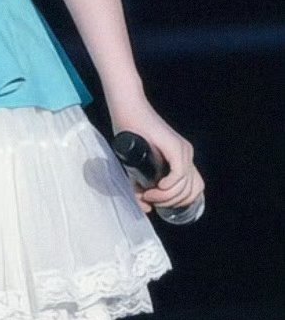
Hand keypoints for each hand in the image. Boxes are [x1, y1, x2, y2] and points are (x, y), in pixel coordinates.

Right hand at [106, 93, 204, 215]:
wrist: (126, 110)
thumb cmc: (129, 135)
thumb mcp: (137, 169)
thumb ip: (142, 188)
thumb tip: (147, 209)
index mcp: (181, 160)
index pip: (193, 191)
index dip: (176, 203)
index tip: (156, 203)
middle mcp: (186, 156)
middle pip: (190, 193)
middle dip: (169, 203)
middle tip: (149, 199)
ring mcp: (183, 152)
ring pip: (184, 187)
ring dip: (166, 197)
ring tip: (148, 194)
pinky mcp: (176, 148)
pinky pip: (179, 175)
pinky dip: (168, 186)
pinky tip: (156, 186)